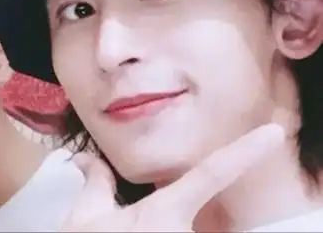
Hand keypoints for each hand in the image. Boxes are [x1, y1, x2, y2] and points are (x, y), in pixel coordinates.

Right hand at [62, 123, 284, 231]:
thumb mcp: (86, 217)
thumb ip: (97, 181)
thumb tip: (86, 160)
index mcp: (165, 213)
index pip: (211, 174)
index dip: (244, 152)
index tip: (273, 134)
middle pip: (189, 208)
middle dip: (166, 208)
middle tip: (129, 223)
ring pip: (183, 228)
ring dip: (158, 227)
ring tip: (127, 230)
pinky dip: (158, 231)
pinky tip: (138, 232)